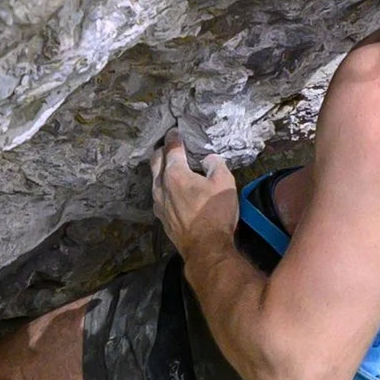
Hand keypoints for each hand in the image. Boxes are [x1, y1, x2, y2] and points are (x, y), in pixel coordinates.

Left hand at [152, 136, 236, 255]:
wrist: (205, 248)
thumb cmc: (215, 213)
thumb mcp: (224, 183)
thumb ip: (216, 165)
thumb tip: (208, 160)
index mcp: (175, 174)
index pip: (171, 149)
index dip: (174, 137)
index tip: (175, 131)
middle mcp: (161, 186)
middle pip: (155, 161)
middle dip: (161, 150)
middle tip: (168, 146)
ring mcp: (158, 203)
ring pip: (154, 179)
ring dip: (160, 170)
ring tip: (169, 167)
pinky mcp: (161, 217)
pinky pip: (158, 195)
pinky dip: (164, 187)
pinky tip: (171, 190)